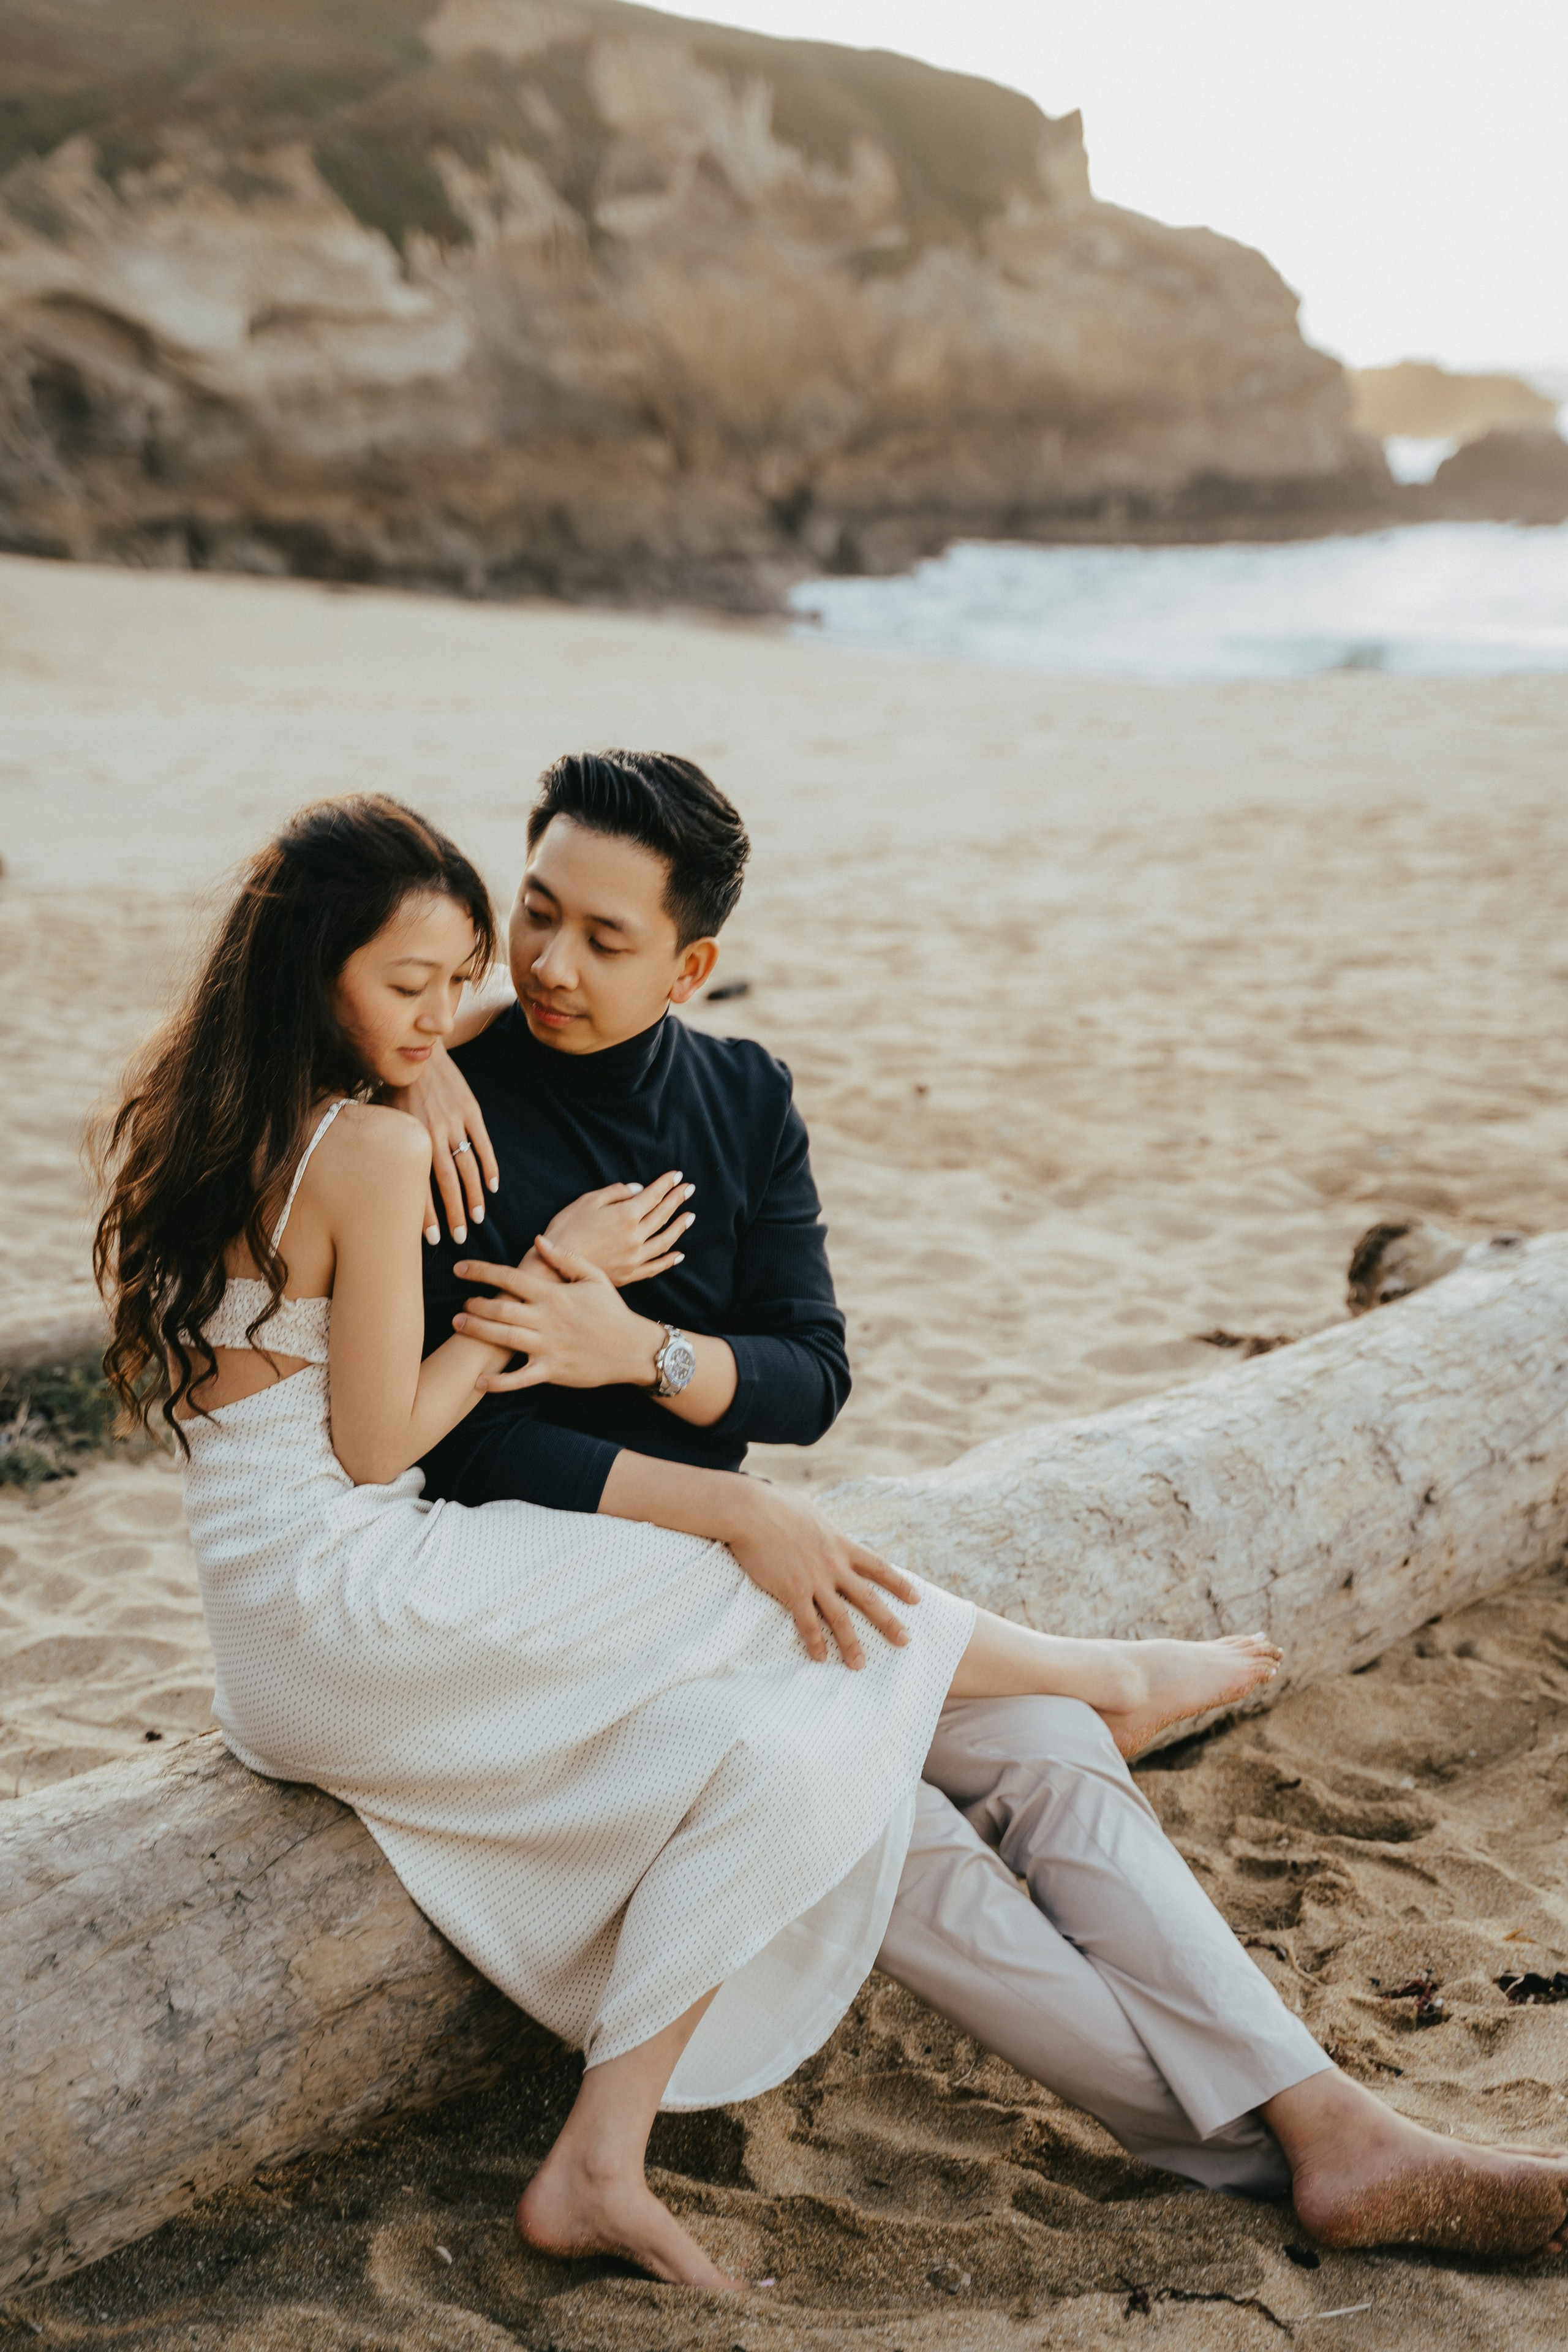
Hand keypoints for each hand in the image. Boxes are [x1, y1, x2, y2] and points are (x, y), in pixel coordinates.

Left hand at [389, 1040, 498, 1244]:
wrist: (418, 1051)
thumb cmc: (393, 1087)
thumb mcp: (380, 1116)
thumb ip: (382, 1147)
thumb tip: (368, 1180)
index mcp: (409, 1137)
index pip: (418, 1184)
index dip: (426, 1215)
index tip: (433, 1239)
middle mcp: (432, 1132)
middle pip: (446, 1182)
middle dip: (454, 1213)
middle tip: (459, 1238)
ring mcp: (454, 1122)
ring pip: (467, 1167)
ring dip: (474, 1196)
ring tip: (478, 1219)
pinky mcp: (471, 1111)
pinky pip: (483, 1144)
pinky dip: (490, 1167)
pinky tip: (493, 1187)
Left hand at [453, 1237, 661, 1391]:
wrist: (633, 1348)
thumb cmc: (612, 1311)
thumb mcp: (594, 1277)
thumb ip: (564, 1258)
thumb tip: (538, 1240)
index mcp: (554, 1294)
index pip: (510, 1277)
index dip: (481, 1271)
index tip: (459, 1268)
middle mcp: (547, 1319)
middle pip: (500, 1308)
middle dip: (475, 1304)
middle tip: (460, 1303)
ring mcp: (548, 1346)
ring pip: (504, 1338)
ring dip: (477, 1331)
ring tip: (458, 1324)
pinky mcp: (552, 1370)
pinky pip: (520, 1378)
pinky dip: (499, 1382)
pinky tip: (479, 1381)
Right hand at [544, 1170, 694, 1286]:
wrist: (554, 1269)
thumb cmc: (566, 1230)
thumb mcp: (587, 1202)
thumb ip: (615, 1193)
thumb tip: (638, 1189)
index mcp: (625, 1215)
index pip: (653, 1195)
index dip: (666, 1184)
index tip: (677, 1175)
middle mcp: (635, 1236)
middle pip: (663, 1215)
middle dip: (677, 1199)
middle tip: (689, 1189)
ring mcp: (634, 1258)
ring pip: (665, 1240)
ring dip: (679, 1227)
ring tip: (690, 1217)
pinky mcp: (629, 1275)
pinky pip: (656, 1266)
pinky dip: (669, 1260)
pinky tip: (678, 1254)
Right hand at [722, 1483, 921, 1669]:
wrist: (752, 1512)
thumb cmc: (776, 1504)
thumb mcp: (810, 1510)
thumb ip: (820, 1523)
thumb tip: (816, 1520)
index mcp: (841, 1544)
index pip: (878, 1567)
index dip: (899, 1584)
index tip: (916, 1598)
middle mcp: (834, 1565)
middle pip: (868, 1598)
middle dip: (888, 1621)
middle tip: (905, 1640)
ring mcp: (814, 1580)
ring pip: (840, 1618)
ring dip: (851, 1643)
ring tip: (859, 1665)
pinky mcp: (792, 1591)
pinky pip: (808, 1623)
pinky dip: (815, 1642)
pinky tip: (820, 1657)